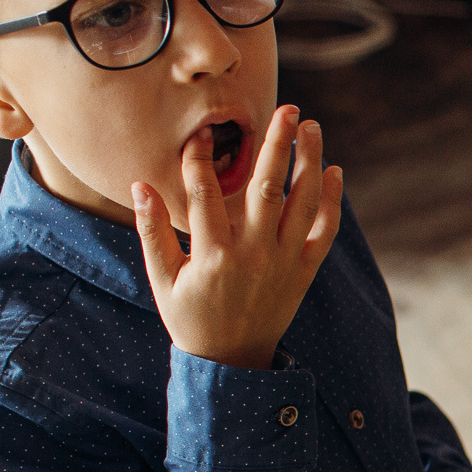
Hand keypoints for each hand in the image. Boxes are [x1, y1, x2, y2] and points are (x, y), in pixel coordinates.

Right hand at [132, 106, 341, 370]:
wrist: (232, 362)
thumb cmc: (190, 317)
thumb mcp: (162, 279)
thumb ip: (151, 232)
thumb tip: (139, 185)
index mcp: (212, 255)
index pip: (204, 194)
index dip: (200, 159)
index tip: (202, 132)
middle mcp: (252, 255)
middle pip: (267, 188)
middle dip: (277, 145)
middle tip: (288, 109)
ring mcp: (282, 263)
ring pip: (302, 204)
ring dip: (310, 162)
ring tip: (312, 128)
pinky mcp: (303, 272)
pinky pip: (324, 233)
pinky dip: (331, 203)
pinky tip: (333, 172)